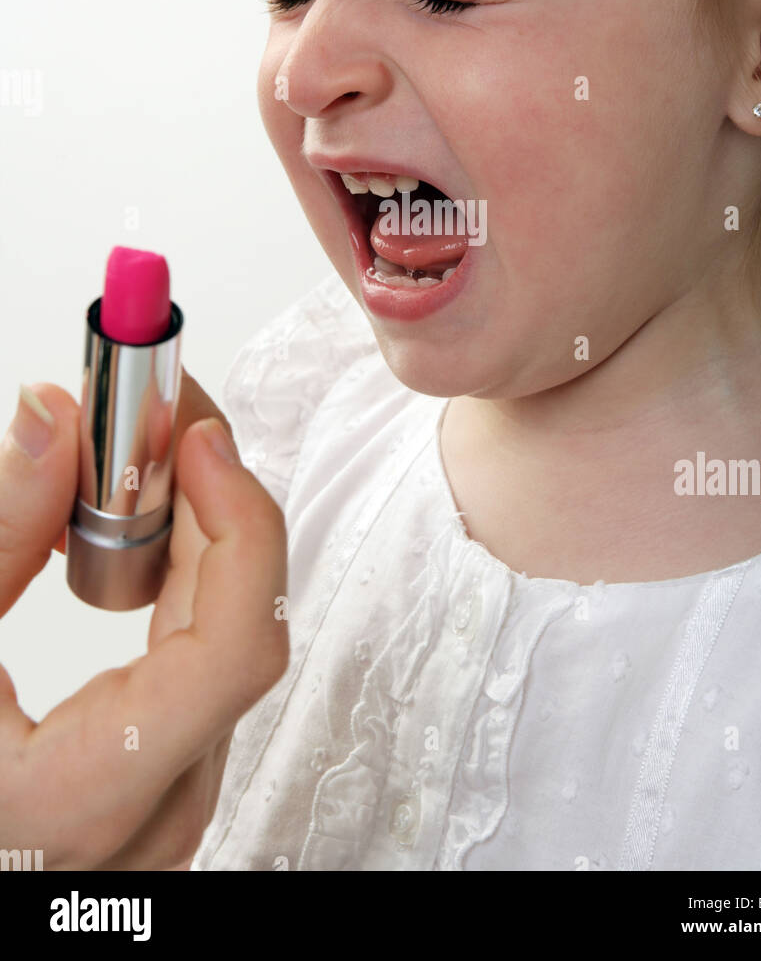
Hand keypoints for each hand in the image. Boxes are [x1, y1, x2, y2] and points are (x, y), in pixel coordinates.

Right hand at [0, 368, 287, 869]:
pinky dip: (182, 580)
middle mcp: (160, 810)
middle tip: (153, 420)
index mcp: (90, 795)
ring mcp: (176, 801)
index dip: (238, 525)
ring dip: (195, 536)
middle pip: (239, 623)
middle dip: (205, 501)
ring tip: (131, 469)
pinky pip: (211, 659)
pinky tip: (134, 533)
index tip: (200, 442)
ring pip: (231, 637)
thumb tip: (53, 422)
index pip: (235, 648)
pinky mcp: (173, 777)